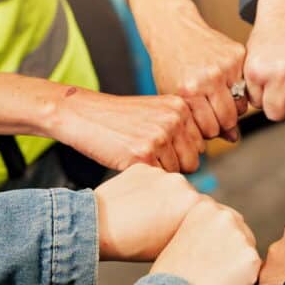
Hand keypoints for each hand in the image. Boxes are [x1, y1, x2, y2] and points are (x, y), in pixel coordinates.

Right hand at [47, 87, 203, 172]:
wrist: (83, 114)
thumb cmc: (120, 118)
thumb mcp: (157, 111)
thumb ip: (181, 126)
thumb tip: (201, 153)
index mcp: (181, 107)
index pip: (200, 145)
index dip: (181, 151)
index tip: (162, 145)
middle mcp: (174, 120)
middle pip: (193, 161)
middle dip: (174, 164)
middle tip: (149, 153)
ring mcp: (160, 136)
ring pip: (176, 172)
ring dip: (158, 170)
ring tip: (138, 154)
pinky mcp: (143, 154)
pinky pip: (158, 177)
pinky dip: (145, 174)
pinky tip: (130, 159)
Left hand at [94, 164, 200, 260]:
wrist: (95, 229)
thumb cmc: (133, 246)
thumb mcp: (172, 244)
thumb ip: (189, 229)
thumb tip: (196, 224)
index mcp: (194, 203)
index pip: (202, 211)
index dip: (190, 222)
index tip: (178, 230)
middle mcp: (182, 182)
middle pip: (187, 195)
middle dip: (178, 206)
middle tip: (158, 222)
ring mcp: (160, 172)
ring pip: (168, 185)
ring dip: (162, 195)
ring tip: (143, 213)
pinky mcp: (141, 167)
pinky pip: (149, 178)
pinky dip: (144, 188)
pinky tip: (132, 203)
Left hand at [132, 0, 246, 139]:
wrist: (174, 28)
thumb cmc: (170, 64)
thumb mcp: (175, 96)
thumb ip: (201, 121)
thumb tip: (234, 138)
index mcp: (189, 91)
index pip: (211, 128)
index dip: (209, 131)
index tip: (205, 125)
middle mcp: (208, 78)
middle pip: (229, 119)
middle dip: (222, 122)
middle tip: (214, 115)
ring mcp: (225, 66)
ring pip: (242, 104)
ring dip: (233, 108)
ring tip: (220, 101)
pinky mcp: (238, 55)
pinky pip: (246, 85)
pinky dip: (238, 89)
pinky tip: (225, 83)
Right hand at [150, 197, 260, 284]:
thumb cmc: (171, 273)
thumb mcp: (182, 236)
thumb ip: (205, 230)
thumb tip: (222, 239)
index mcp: (206, 207)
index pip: (227, 222)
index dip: (220, 242)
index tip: (209, 256)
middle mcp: (226, 216)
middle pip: (242, 235)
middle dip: (234, 252)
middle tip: (214, 271)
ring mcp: (241, 237)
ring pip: (248, 254)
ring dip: (239, 267)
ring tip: (214, 280)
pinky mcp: (252, 258)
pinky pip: (254, 272)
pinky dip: (244, 283)